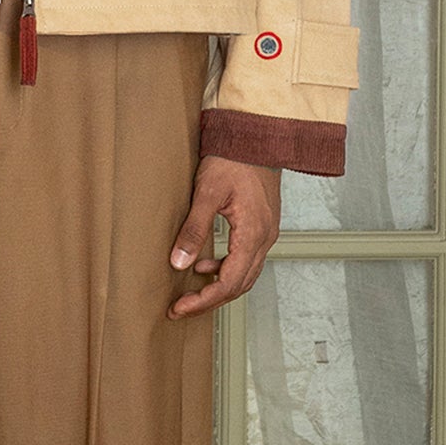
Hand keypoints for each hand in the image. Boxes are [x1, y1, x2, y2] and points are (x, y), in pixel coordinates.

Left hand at [168, 154, 280, 317]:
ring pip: (245, 275)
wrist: (257, 136)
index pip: (228, 283)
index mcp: (252, 234)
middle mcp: (265, 238)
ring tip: (191, 291)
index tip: (179, 308)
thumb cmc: (233, 158)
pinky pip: (247, 259)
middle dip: (209, 300)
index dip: (203, 300)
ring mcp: (267, 233)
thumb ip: (193, 230)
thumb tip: (178, 262)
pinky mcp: (263, 226)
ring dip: (218, 287)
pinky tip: (205, 263)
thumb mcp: (206, 193)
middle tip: (181, 307)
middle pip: (239, 285)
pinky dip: (226, 269)